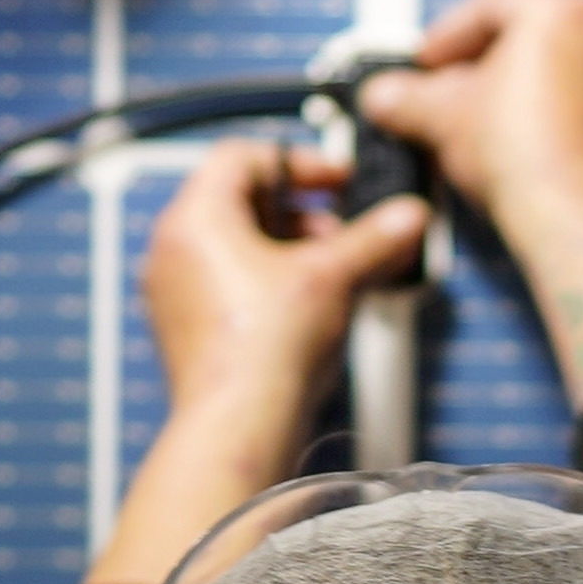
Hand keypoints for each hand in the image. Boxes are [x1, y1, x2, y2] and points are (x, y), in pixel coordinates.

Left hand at [84, 141, 426, 583]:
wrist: (237, 426)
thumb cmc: (265, 350)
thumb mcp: (332, 277)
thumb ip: (374, 239)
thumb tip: (409, 216)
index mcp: (196, 216)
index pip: (243, 157)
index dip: (299, 163)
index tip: (337, 181)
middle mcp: (173, 248)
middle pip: (237, 201)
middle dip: (298, 213)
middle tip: (340, 233)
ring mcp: (174, 292)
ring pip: (232, 246)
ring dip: (285, 249)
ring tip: (330, 273)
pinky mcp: (185, 330)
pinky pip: (225, 285)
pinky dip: (264, 283)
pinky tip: (305, 309)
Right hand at [359, 0, 582, 413]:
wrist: (579, 223)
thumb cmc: (524, 158)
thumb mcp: (443, 118)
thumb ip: (406, 98)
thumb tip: (382, 97)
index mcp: (561, 10)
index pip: (493, 2)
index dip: (449, 33)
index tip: (425, 63)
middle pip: (528, 32)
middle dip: (479, 62)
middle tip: (445, 91)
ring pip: (557, 68)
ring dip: (511, 90)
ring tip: (475, 125)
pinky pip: (580, 103)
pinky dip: (545, 115)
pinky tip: (515, 148)